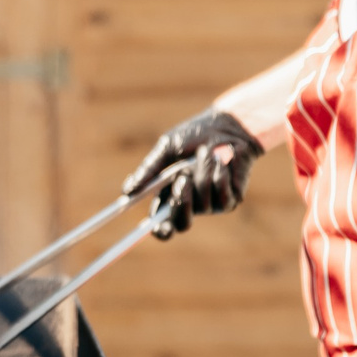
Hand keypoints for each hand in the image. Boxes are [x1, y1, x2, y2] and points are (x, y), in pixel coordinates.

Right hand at [124, 110, 264, 238]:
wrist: (228, 126)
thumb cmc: (195, 136)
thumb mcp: (167, 148)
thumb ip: (149, 170)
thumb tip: (127, 191)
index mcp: (168, 195)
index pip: (162, 224)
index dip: (159, 231)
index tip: (158, 228)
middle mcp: (189, 204)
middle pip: (182, 223)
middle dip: (181, 202)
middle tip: (182, 178)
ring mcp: (210, 205)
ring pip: (202, 203)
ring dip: (203, 173)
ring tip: (206, 152)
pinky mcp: (230, 200)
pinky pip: (221, 196)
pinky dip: (219, 174)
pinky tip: (222, 161)